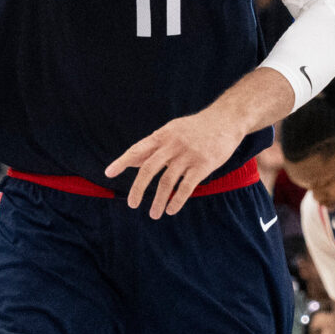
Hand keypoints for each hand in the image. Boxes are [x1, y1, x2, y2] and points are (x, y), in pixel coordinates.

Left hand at [106, 101, 247, 217]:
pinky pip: (186, 187)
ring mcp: (188, 155)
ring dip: (158, 201)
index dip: (122, 162)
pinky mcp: (203, 165)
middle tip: (132, 205)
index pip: (137, 150)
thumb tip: (132, 161)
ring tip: (154, 214)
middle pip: (149, 169)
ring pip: (167, 182)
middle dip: (138, 189)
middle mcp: (172, 145)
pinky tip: (171, 210)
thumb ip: (154, 146)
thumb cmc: (196, 127)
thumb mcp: (172, 130)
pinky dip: (177, 201)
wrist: (227, 119)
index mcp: (162, 135)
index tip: (108, 173)